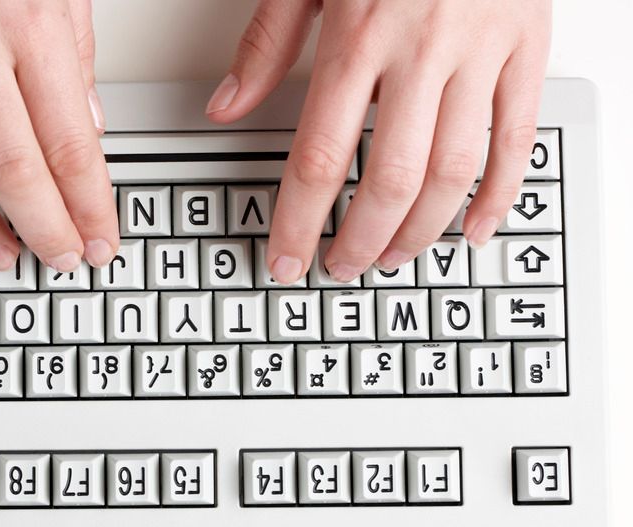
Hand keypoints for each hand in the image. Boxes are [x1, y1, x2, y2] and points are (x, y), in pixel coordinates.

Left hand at [208, 0, 550, 282]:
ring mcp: (481, 51)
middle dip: (361, 238)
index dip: (300, 222)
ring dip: (419, 230)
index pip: (318, 156)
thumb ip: (266, 45)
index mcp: (358, 34)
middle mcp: (421, 49)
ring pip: (454, 171)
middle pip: (390, 178)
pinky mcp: (527, 48)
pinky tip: (472, 230)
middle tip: (341, 266)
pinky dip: (499, 194)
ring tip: (391, 256)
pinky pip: (519, 137)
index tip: (287, 260)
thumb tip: (224, 108)